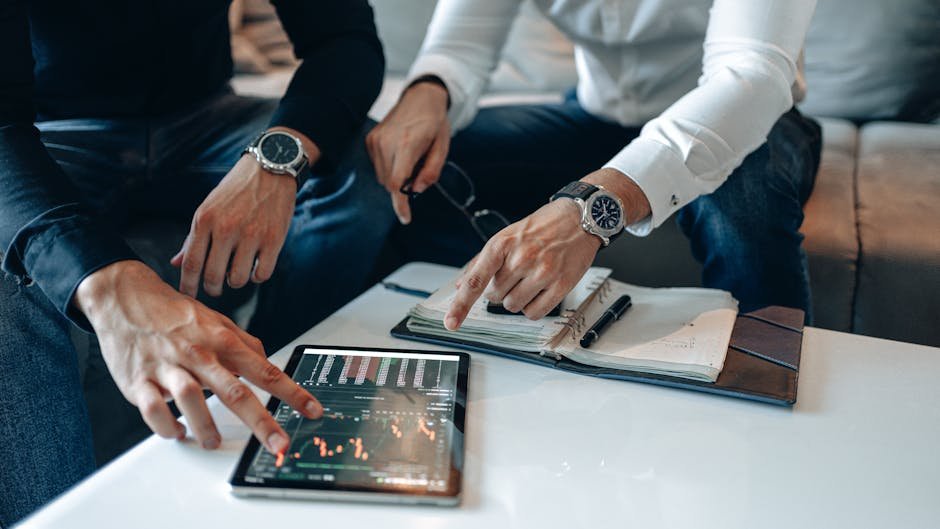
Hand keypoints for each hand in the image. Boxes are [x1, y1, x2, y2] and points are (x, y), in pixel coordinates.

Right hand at [74, 260, 322, 452]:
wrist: (124, 297)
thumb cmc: (173, 313)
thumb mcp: (216, 320)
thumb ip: (243, 343)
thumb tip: (266, 360)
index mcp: (222, 341)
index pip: (265, 371)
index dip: (292, 392)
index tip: (312, 411)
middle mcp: (199, 354)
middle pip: (235, 392)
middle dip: (261, 422)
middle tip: (279, 444)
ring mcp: (168, 367)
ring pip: (192, 400)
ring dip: (206, 428)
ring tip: (213, 443)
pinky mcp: (138, 379)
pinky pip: (153, 409)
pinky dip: (166, 426)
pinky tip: (177, 432)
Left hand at [171, 127, 319, 297]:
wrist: (271, 168)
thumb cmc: (236, 190)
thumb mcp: (208, 208)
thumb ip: (192, 237)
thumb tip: (177, 263)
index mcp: (205, 219)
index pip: (191, 263)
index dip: (188, 285)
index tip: (188, 295)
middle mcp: (227, 228)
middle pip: (213, 276)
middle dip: (212, 288)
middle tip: (214, 288)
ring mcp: (252, 235)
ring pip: (238, 279)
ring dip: (235, 282)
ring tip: (236, 273)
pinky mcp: (274, 239)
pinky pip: (262, 274)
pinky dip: (257, 276)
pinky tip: (255, 267)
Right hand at [366, 81, 450, 223]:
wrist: (421, 97)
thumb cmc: (435, 123)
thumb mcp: (442, 148)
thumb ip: (431, 172)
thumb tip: (416, 191)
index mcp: (408, 144)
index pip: (396, 183)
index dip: (400, 204)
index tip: (405, 218)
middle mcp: (387, 142)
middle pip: (389, 183)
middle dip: (403, 187)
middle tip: (419, 171)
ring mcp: (375, 140)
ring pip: (382, 177)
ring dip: (396, 177)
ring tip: (411, 158)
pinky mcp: (370, 139)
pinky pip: (378, 166)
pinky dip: (389, 168)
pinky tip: (401, 154)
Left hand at [444, 168, 651, 329]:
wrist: (579, 219)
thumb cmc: (542, 227)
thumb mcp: (507, 236)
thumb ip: (482, 262)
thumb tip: (461, 286)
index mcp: (502, 244)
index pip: (476, 280)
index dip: (461, 305)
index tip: (451, 323)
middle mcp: (521, 258)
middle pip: (494, 297)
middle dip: (501, 290)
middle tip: (516, 273)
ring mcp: (542, 272)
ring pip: (513, 306)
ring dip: (517, 299)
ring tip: (530, 279)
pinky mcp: (561, 285)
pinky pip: (535, 313)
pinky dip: (533, 307)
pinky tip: (540, 291)